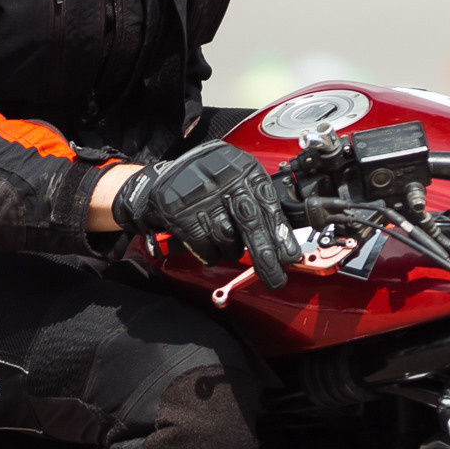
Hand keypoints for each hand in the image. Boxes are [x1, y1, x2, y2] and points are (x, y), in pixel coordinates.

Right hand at [113, 143, 298, 288]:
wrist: (160, 181)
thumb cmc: (207, 185)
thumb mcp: (237, 180)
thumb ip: (259, 202)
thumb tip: (284, 234)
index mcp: (245, 170)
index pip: (269, 205)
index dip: (280, 234)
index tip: (289, 256)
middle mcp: (225, 181)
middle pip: (252, 225)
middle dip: (265, 256)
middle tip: (275, 278)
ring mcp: (202, 198)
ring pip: (229, 238)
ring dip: (232, 251)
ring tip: (228, 246)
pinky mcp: (181, 214)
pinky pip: (206, 246)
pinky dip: (211, 254)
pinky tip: (211, 248)